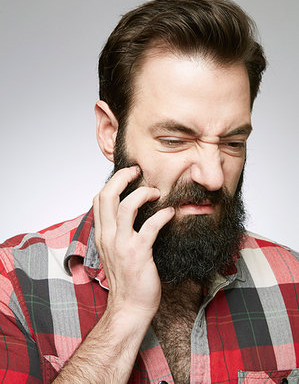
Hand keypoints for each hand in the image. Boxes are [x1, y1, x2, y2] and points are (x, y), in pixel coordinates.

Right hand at [93, 166, 174, 318]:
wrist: (129, 307)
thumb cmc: (126, 278)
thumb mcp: (113, 250)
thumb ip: (116, 231)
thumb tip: (127, 211)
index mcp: (102, 234)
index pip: (99, 199)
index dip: (113, 182)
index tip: (129, 175)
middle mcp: (108, 236)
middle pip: (107, 195)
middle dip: (123, 177)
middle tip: (138, 172)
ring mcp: (122, 244)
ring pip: (127, 206)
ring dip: (144, 193)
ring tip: (156, 192)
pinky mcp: (138, 253)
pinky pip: (150, 226)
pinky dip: (162, 215)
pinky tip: (169, 213)